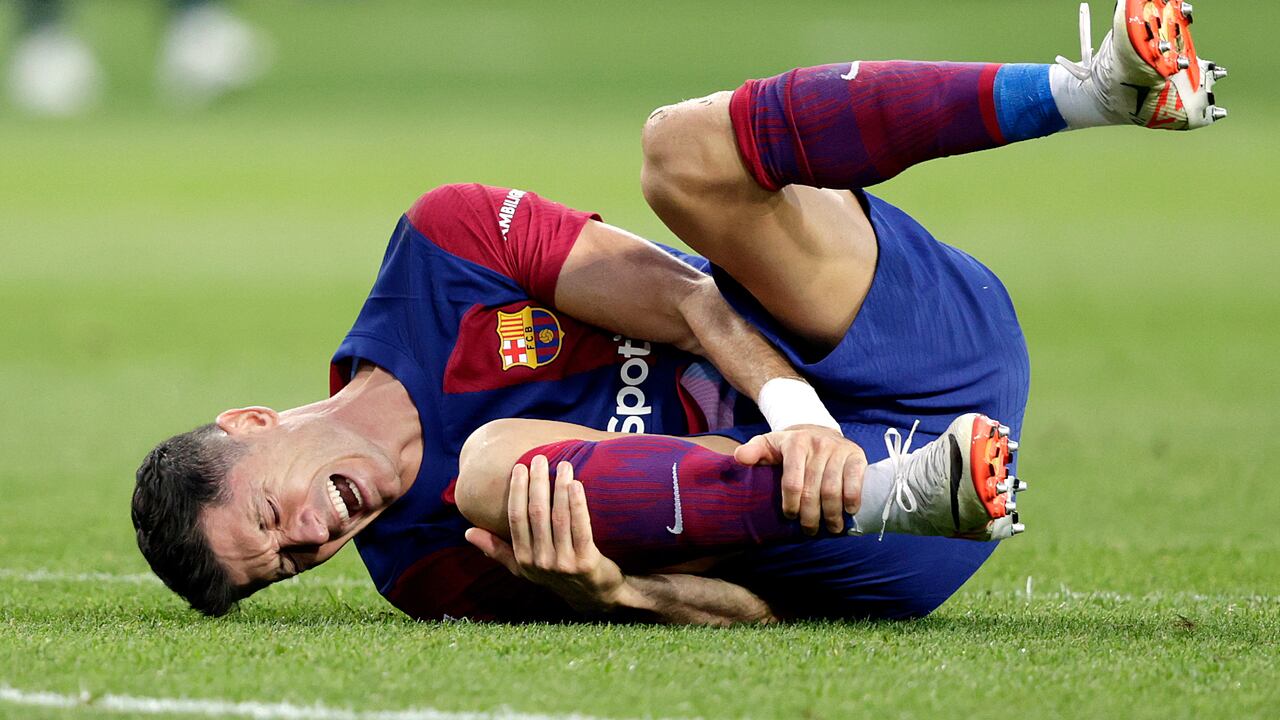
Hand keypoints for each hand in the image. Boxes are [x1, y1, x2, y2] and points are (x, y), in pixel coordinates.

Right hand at [464, 455, 627, 612]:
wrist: (593, 596)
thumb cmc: (555, 574)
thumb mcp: (523, 566)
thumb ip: (496, 549)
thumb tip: (468, 532)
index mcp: (523, 559)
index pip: (516, 518)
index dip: (517, 491)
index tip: (520, 467)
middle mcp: (540, 562)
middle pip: (536, 514)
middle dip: (537, 483)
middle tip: (540, 458)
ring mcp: (563, 563)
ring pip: (558, 518)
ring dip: (559, 488)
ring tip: (563, 465)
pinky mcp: (586, 562)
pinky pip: (581, 528)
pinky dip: (578, 505)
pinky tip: (577, 485)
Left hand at [734, 425, 866, 534]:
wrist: (818, 430)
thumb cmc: (789, 446)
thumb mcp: (768, 444)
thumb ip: (753, 451)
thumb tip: (739, 457)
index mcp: (794, 443)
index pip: (792, 482)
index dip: (791, 505)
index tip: (790, 517)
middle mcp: (817, 445)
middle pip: (813, 491)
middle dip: (811, 516)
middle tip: (810, 530)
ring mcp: (838, 450)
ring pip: (834, 490)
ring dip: (832, 514)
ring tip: (831, 528)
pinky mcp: (856, 455)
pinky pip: (856, 480)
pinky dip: (853, 499)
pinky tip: (849, 512)